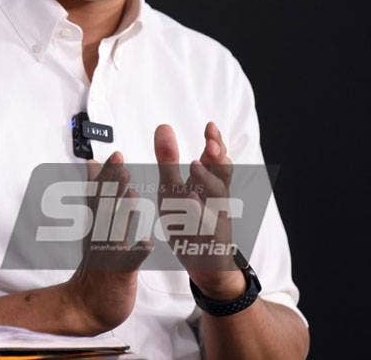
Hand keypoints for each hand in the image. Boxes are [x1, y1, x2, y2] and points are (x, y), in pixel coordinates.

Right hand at [65, 151, 152, 332]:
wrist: (86, 305)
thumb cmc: (96, 265)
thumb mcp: (93, 227)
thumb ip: (96, 195)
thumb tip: (92, 166)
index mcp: (96, 226)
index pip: (99, 195)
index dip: (106, 175)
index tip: (114, 155)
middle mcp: (99, 237)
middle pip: (105, 205)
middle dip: (113, 184)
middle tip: (121, 163)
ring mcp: (107, 254)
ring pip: (115, 230)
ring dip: (123, 211)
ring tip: (132, 194)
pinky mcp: (118, 273)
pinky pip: (128, 262)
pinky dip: (136, 253)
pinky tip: (147, 244)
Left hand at [153, 122, 245, 299]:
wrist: (205, 261)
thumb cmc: (187, 219)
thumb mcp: (173, 188)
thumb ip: (169, 160)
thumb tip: (164, 126)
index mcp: (207, 183)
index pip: (215, 158)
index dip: (215, 141)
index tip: (210, 125)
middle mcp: (216, 197)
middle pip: (223, 173)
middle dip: (217, 156)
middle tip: (210, 142)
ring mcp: (215, 217)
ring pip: (217, 196)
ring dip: (207, 179)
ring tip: (195, 164)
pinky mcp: (210, 237)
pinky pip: (206, 224)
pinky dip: (199, 211)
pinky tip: (190, 199)